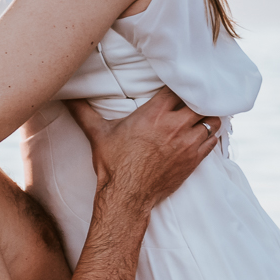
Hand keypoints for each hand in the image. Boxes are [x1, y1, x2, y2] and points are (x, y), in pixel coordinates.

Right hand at [65, 87, 219, 210]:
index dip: (180, 83)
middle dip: (198, 98)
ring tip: (201, 114)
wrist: (126, 197)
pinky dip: (211, 134)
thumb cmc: (113, 165)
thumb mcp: (98, 134)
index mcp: (154, 114)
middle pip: (200, 101)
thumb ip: (84, 112)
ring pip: (212, 120)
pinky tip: (203, 133)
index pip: (178, 87)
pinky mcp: (193, 160)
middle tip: (194, 97)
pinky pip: (213, 140)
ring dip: (208, 116)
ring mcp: (187, 143)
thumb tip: (66, 97)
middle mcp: (174, 126)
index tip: (178, 82)